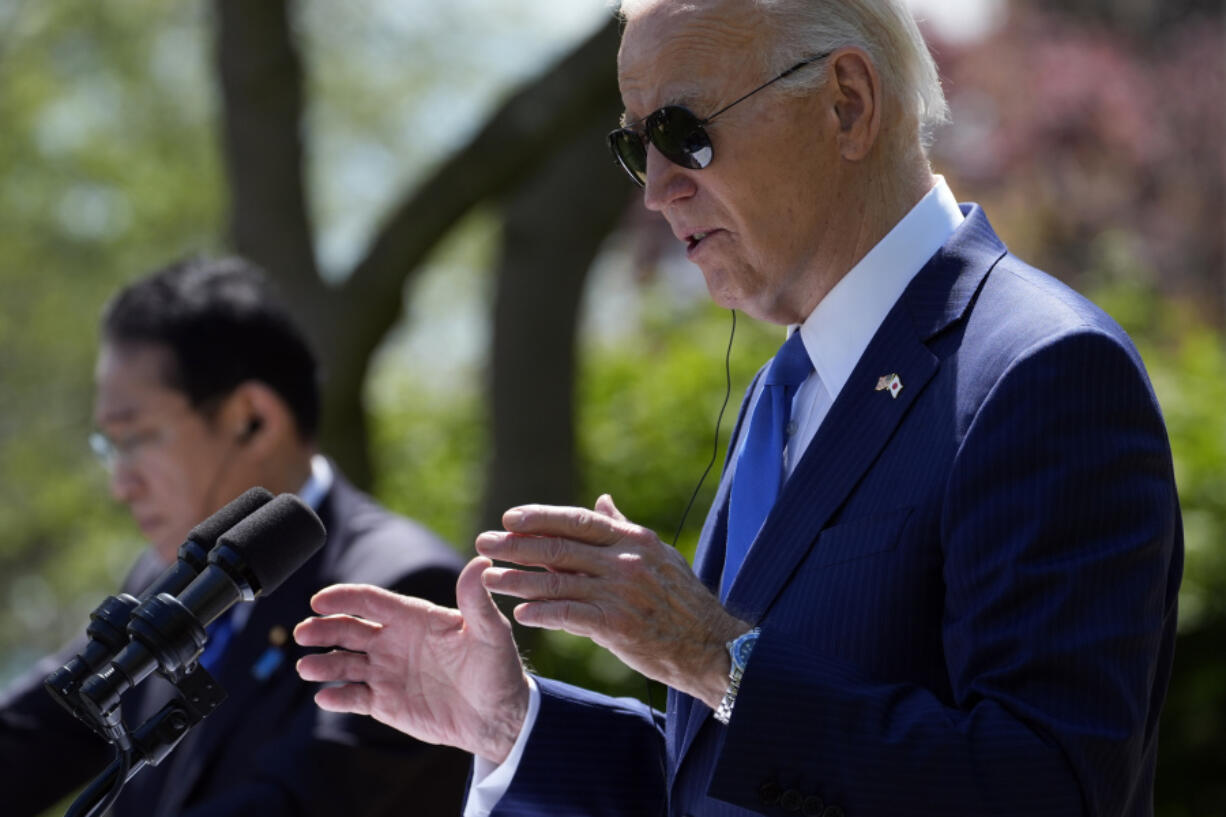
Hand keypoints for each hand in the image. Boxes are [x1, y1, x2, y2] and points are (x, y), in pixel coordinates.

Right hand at [294, 556, 529, 763]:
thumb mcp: (490, 632)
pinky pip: (353, 698)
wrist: (499, 717)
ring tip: (307, 667)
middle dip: (323, 628)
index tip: (319, 601)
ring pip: (344, 664)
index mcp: (414, 617)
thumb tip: (480, 562)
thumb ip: (477, 601)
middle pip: (348, 629)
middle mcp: (394, 641)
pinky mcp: (385, 703)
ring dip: (323, 664)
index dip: (344, 598)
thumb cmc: (497, 668)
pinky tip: (325, 698)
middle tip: (303, 632)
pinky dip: (336, 698)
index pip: (371, 602)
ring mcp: (386, 672)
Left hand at [476, 495, 749, 708]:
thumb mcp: (658, 555)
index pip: (577, 520)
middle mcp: (625, 561)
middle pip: (558, 547)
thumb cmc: (682, 600)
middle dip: (516, 545)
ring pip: (556, 581)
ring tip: (488, 579)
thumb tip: (601, 501)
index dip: (540, 517)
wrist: (710, 646)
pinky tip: (520, 613)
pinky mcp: (617, 626)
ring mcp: (620, 592)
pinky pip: (569, 615)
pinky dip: (542, 613)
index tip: (509, 518)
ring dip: (517, 579)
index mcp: (633, 539)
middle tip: (483, 543)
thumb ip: (623, 527)